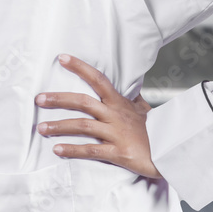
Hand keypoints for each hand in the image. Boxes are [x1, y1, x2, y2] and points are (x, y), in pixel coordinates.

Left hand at [34, 54, 162, 178]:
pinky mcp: (118, 153)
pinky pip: (91, 150)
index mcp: (120, 102)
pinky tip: (57, 150)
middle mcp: (115, 115)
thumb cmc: (158, 130)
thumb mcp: (145, 110)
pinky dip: (72, 150)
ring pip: (82, 126)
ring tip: (41, 128)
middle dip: (58, 99)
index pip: (97, 79)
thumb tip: (130, 88)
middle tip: (39, 99)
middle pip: (82, 102)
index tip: (61, 58)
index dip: (79, 67)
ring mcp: (116, 133)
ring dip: (59, 126)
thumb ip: (134, 99)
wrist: (173, 152)